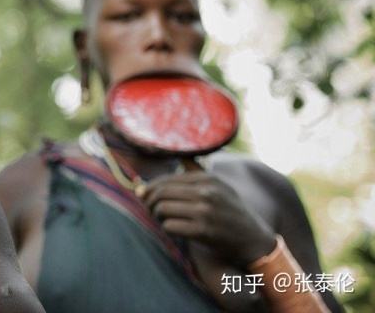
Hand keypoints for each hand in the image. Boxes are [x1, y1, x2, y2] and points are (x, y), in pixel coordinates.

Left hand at [142, 171, 276, 265]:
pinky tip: (172, 228)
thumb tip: (176, 156)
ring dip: (157, 215)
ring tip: (161, 219)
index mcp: (207, 178)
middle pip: (161, 192)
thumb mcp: (219, 185)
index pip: (166, 179)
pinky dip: (166, 228)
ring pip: (162, 208)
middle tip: (150, 209)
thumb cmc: (231, 212)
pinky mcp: (203, 231)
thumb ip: (196, 171)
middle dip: (149, 201)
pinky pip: (170, 226)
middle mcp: (206, 192)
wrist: (254, 240)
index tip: (142, 195)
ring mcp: (205, 211)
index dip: (150, 187)